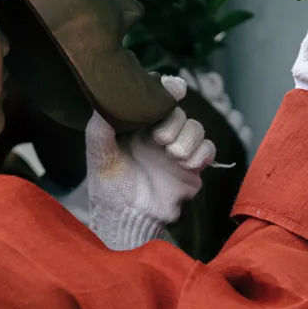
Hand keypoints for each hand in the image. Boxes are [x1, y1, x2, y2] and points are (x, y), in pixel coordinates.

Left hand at [85, 76, 215, 249]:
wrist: (128, 220)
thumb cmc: (109, 187)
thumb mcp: (98, 154)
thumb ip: (101, 126)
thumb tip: (107, 98)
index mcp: (138, 125)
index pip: (157, 98)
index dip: (167, 89)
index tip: (174, 88)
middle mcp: (159, 134)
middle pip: (179, 111)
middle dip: (174, 122)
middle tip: (161, 139)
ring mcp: (177, 150)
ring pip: (196, 128)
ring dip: (189, 137)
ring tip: (173, 154)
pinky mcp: (192, 168)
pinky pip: (208, 150)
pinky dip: (202, 153)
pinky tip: (186, 164)